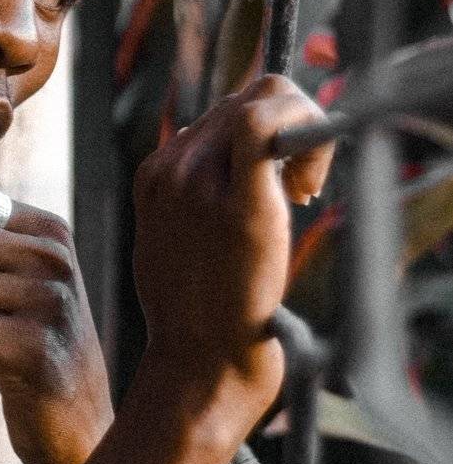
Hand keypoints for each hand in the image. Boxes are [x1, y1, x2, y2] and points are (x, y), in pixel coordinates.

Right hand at [132, 73, 332, 410]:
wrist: (199, 365)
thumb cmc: (198, 316)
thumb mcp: (174, 244)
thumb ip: (193, 197)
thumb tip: (233, 164)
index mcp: (156, 176)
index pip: (222, 114)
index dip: (264, 133)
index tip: (281, 179)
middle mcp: (173, 168)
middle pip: (245, 98)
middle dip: (285, 129)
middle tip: (299, 188)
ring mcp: (199, 180)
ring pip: (261, 98)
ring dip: (300, 133)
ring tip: (300, 193)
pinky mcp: (238, 202)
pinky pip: (267, 122)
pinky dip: (304, 128)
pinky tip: (307, 186)